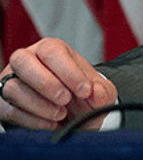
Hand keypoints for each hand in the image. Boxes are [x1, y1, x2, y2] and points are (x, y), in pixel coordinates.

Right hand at [0, 38, 116, 129]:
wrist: (72, 116)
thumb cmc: (82, 97)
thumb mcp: (99, 92)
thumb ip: (101, 91)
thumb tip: (94, 92)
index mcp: (52, 49)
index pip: (53, 51)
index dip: (68, 71)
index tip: (84, 91)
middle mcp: (28, 61)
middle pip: (23, 61)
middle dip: (46, 83)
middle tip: (65, 100)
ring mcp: (12, 81)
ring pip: (13, 87)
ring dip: (38, 104)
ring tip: (60, 114)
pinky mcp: (5, 104)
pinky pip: (10, 110)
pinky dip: (32, 120)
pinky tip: (51, 124)